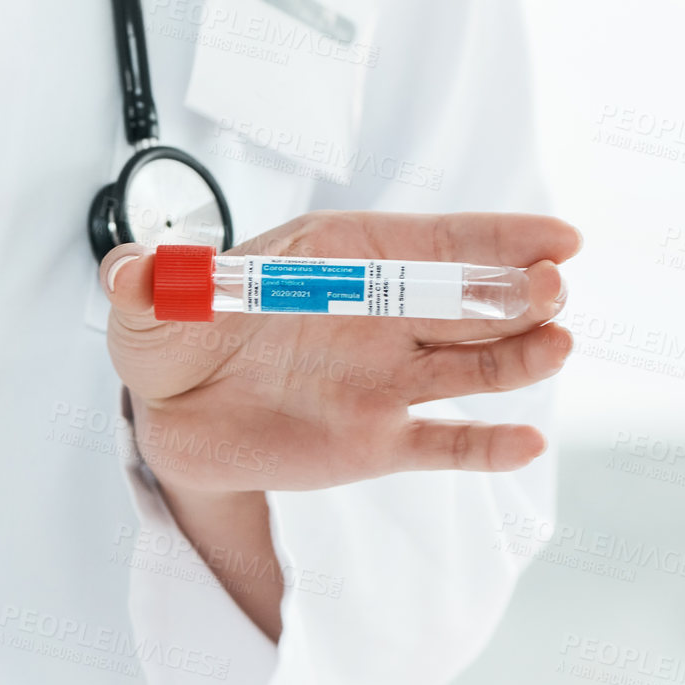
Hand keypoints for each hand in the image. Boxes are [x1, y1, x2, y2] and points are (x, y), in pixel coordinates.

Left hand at [101, 212, 577, 636]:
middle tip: (551, 289)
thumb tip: (128, 271)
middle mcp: (377, 314)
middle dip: (513, 292)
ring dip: (516, 357)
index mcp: (337, 258)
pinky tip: (523, 443)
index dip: (495, 238)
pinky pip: (441, 444)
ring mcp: (385, 378)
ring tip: (556, 346)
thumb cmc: (171, 331)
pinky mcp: (377, 440)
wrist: (166, 409)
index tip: (554, 238)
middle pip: (463, 301)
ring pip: (469, 366)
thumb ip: (144, 279)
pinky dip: (481, 447)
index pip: (428, 242)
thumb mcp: (145, 300)